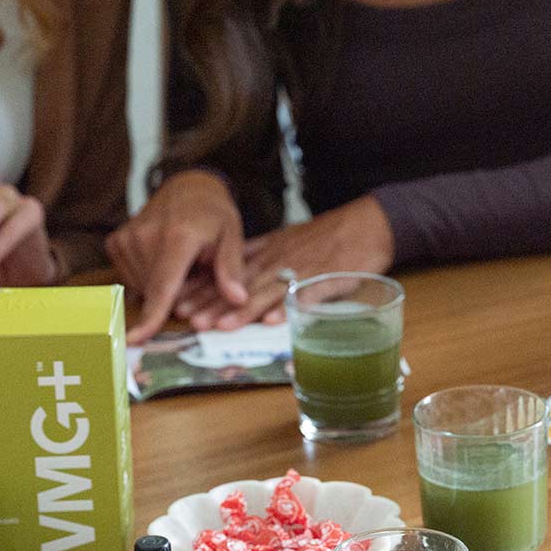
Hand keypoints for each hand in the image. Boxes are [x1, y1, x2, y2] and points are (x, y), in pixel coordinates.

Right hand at [106, 169, 247, 343]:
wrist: (187, 188)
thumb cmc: (214, 216)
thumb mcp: (233, 237)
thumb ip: (232, 269)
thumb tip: (239, 300)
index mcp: (178, 237)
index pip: (163, 285)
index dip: (152, 316)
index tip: (135, 339)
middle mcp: (145, 237)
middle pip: (156, 293)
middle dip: (178, 295)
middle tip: (195, 272)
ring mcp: (126, 239)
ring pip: (143, 289)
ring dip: (163, 286)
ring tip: (181, 264)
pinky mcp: (115, 242)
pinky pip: (131, 279)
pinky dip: (148, 278)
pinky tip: (163, 261)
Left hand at [177, 195, 394, 332]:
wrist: (369, 224)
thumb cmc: (329, 236)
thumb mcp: (288, 238)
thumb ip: (260, 254)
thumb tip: (230, 269)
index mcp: (270, 250)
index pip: (229, 271)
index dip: (204, 288)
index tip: (181, 303)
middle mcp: (281, 259)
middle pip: (243, 283)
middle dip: (214, 302)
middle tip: (189, 319)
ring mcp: (304, 269)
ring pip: (268, 290)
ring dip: (243, 310)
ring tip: (220, 326)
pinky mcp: (329, 278)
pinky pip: (307, 295)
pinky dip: (289, 308)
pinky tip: (272, 322)